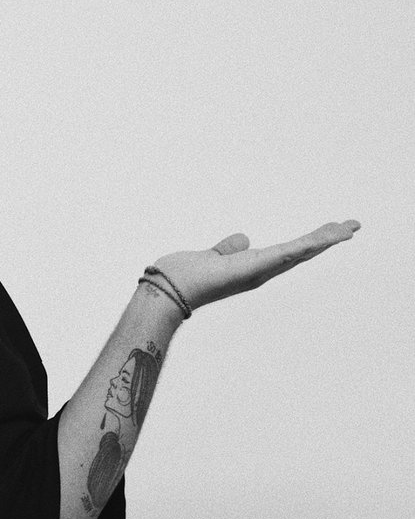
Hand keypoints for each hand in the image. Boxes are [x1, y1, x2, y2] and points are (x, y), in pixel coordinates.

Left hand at [150, 220, 361, 312]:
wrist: (168, 291)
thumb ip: (227, 249)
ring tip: (350, 227)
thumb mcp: (210, 256)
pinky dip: (311, 244)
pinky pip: (289, 252)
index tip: (328, 233)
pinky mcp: (256, 266)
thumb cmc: (183, 277)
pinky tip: (332, 235)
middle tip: (351, 227)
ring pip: (300, 252)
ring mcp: (259, 271)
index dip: (308, 244)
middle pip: (300, 254)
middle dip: (326, 240)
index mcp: (249, 268)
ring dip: (326, 239)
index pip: (286, 254)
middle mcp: (259, 272)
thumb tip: (243, 239)